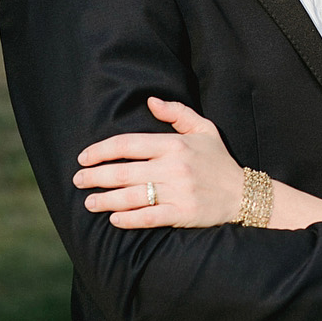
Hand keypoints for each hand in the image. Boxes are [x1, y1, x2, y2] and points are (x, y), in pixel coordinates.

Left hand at [74, 97, 321, 229]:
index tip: (84, 157)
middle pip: (123, 171)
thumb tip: (150, 101)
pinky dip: (127, 219)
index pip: (127, 144)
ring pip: (131, 195)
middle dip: (95, 176)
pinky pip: (148, 217)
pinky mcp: (182, 213)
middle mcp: (174, 166)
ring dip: (105, 200)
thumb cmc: (218, 160)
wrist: (243, 193)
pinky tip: (114, 219)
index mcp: (174, 144)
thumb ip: (176, 113)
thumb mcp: (203, 129)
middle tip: (78, 181)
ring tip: (90, 202)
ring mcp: (178, 191)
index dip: (101, 150)